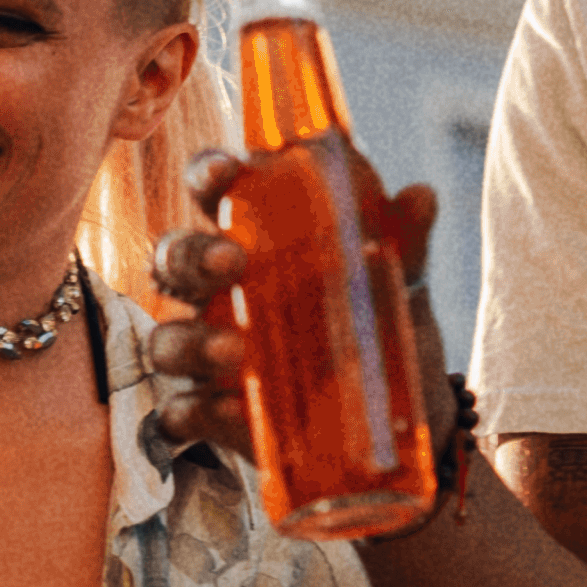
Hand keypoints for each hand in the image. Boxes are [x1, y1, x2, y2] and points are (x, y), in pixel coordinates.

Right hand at [144, 149, 445, 453]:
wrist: (393, 414)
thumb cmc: (374, 325)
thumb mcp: (396, 282)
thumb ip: (402, 242)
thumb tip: (421, 196)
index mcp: (254, 242)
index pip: (216, 196)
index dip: (207, 176)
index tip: (224, 171)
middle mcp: (217, 295)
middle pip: (174, 262)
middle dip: (193, 256)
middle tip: (232, 262)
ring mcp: (208, 355)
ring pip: (165, 339)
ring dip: (191, 341)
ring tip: (237, 352)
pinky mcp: (212, 414)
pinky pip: (181, 412)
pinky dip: (196, 412)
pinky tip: (230, 411)